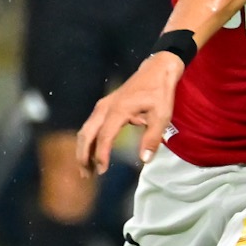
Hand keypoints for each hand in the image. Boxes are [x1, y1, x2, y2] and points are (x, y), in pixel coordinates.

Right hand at [75, 52, 184, 173]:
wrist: (157, 70)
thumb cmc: (160, 93)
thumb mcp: (162, 116)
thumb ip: (153, 138)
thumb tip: (144, 160)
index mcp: (118, 110)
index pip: (104, 137)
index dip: (101, 155)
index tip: (102, 171)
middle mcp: (105, 108)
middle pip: (86, 134)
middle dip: (83, 156)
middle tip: (86, 176)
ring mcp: (102, 106)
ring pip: (86, 131)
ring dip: (83, 150)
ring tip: (86, 169)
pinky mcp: (104, 107)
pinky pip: (91, 127)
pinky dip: (88, 142)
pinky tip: (93, 154)